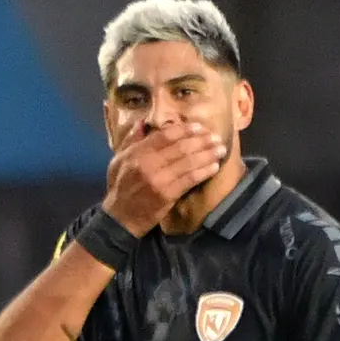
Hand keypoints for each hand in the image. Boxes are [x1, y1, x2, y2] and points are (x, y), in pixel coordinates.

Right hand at [102, 120, 226, 234]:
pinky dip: (204, 172)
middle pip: (181, 147)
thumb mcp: (118, 160)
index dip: (185, 129)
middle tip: (216, 138)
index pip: (165, 135)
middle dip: (201, 141)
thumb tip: (143, 123)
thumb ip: (131, 141)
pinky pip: (190, 179)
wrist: (120, 218)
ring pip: (189, 162)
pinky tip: (214, 167)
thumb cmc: (120, 187)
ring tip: (220, 150)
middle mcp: (148, 163)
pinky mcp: (167, 195)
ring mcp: (159, 180)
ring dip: (208, 155)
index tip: (199, 127)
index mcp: (137, 153)